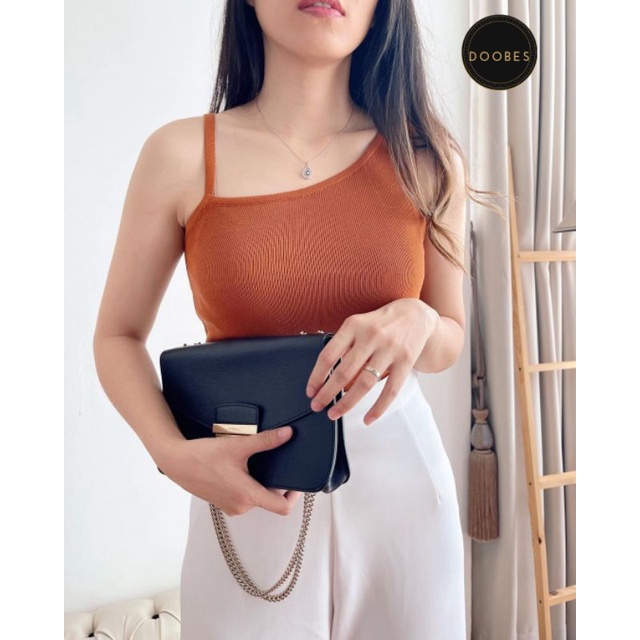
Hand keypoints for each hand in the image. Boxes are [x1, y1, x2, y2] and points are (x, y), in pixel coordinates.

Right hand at [156, 427, 301, 515]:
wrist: (176, 462)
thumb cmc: (203, 456)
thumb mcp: (238, 445)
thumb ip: (265, 441)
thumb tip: (287, 434)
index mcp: (247, 495)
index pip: (282, 507)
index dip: (294, 496)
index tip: (295, 482)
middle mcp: (241, 506)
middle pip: (270, 500)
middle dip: (276, 484)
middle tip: (275, 464)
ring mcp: (231, 506)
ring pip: (256, 498)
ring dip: (260, 483)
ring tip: (255, 464)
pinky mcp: (223, 502)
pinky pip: (244, 497)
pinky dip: (248, 485)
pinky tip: (241, 469)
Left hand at [305, 298, 436, 425]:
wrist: (416, 315)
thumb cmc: (380, 323)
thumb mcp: (358, 325)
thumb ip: (345, 347)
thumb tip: (329, 379)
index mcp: (353, 325)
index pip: (328, 355)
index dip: (317, 376)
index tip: (310, 391)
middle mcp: (371, 336)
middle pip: (344, 372)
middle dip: (327, 393)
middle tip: (317, 406)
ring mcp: (389, 349)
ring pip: (364, 384)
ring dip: (347, 403)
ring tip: (335, 413)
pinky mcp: (405, 362)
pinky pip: (390, 390)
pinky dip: (378, 408)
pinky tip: (367, 419)